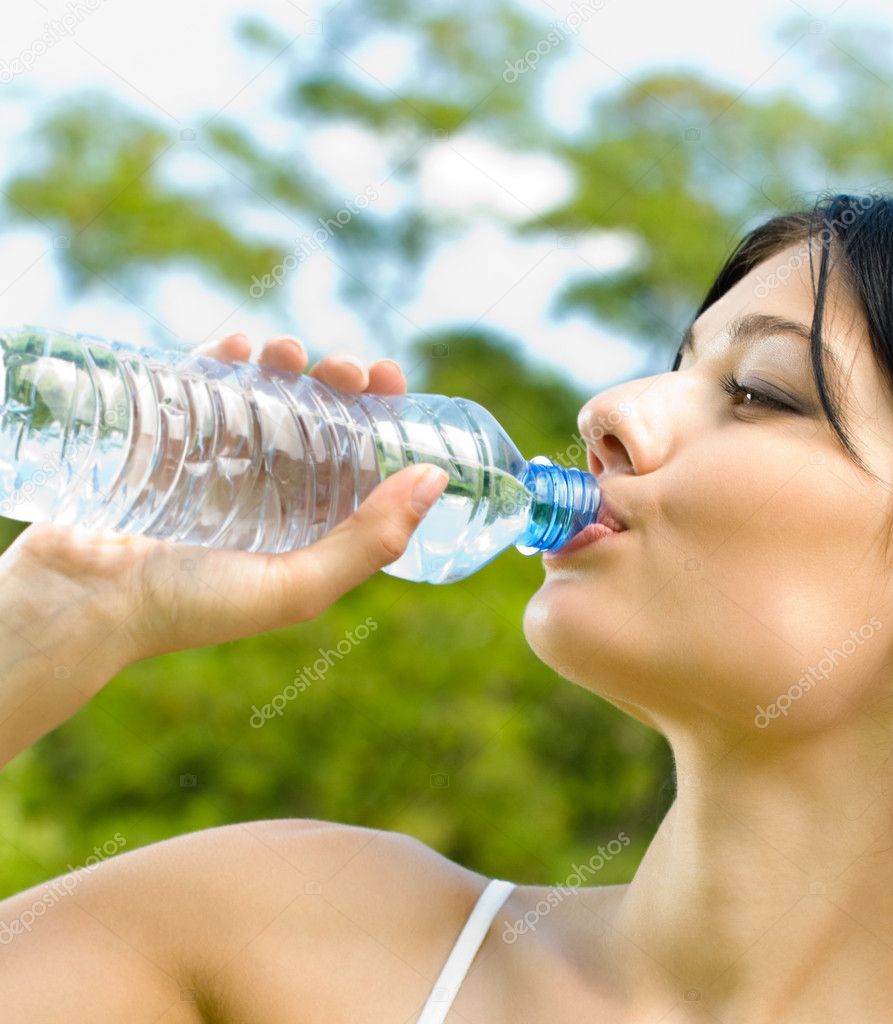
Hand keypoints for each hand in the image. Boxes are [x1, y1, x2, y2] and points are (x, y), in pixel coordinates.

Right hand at [1, 333, 447, 674]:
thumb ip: (370, 540)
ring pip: (264, 395)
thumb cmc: (194, 605)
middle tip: (346, 367)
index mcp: (305, 524)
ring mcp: (215, 460)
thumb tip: (436, 479)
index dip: (380, 415)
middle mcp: (268, 490)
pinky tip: (238, 343)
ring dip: (285, 363)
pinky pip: (199, 384)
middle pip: (317, 419)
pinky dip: (221, 355)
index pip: (357, 458)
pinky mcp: (166, 438)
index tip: (390, 377)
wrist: (83, 604)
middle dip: (337, 383)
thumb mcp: (299, 584)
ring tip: (289, 352)